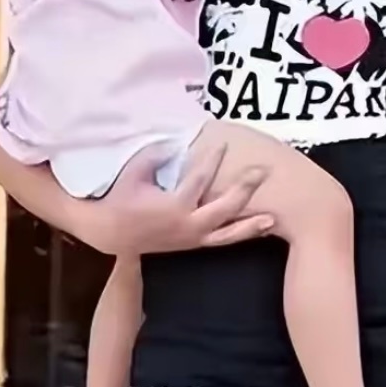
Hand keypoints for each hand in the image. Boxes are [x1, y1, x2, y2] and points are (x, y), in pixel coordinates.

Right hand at [89, 143, 274, 254]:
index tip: (225, 145)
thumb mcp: (135, 172)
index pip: (200, 179)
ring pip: (229, 234)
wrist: (112, 232)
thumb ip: (156, 155)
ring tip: (273, 219)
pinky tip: (259, 230)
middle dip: (245, 188)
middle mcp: (189, 224)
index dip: (213, 160)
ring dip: (251, 225)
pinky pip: (222, 241)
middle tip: (263, 171)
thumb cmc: (123, 198)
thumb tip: (177, 143)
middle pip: (225, 207)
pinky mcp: (195, 244)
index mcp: (174, 206)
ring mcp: (194, 237)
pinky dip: (241, 235)